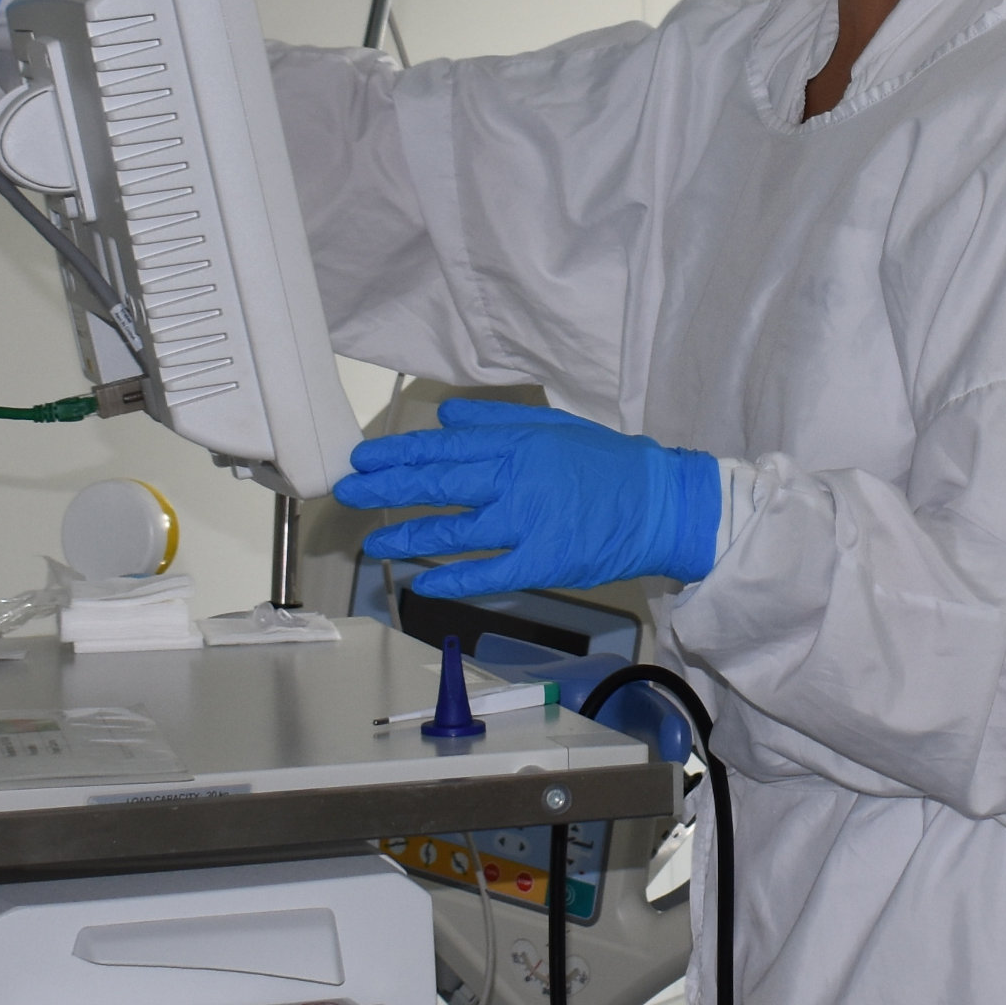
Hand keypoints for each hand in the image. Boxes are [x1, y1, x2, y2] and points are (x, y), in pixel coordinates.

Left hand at [336, 399, 724, 599]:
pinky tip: (424, 586)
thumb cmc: (606, 463)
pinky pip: (488, 573)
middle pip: (438, 486)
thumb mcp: (551, 427)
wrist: (658, 503)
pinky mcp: (541, 562)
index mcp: (515, 444)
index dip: (397, 454)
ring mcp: (526, 523)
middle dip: (386, 489)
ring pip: (454, 532)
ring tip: (374, 543)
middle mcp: (514, 480)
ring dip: (409, 536)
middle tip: (347, 493)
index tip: (361, 459)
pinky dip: (454, 580)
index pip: (442, 448)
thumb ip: (495, 423)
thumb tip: (444, 419)